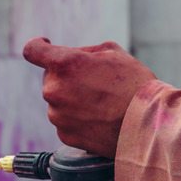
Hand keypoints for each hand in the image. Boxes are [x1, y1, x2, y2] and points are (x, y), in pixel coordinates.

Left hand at [22, 38, 155, 157]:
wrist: (148, 124)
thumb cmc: (135, 84)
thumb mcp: (113, 53)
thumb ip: (84, 52)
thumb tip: (71, 57)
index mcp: (64, 64)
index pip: (32, 50)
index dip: (37, 46)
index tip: (44, 46)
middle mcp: (55, 90)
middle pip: (50, 77)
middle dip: (66, 76)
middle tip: (94, 81)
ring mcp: (58, 115)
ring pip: (58, 100)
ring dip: (72, 98)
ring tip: (102, 102)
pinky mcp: (65, 135)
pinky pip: (65, 120)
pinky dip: (78, 117)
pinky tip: (99, 117)